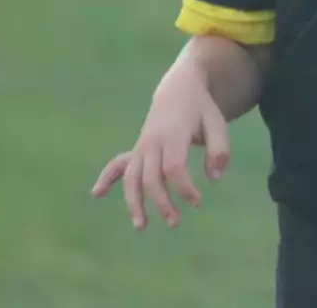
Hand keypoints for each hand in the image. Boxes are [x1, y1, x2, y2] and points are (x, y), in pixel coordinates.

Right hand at [95, 65, 229, 229]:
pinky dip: (107, 178)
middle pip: (150, 178)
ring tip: (141, 227)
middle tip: (175, 222)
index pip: (173, 168)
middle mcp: (152, 142)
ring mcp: (141, 147)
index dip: (183, 188)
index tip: (197, 202)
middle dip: (161, 203)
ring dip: (134, 203)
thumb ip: (219, 149)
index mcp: (173, 134)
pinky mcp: (137, 151)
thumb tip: (214, 179)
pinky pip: (118, 165)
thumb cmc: (201, 110)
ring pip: (132, 178)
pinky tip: (97, 193)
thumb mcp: (217, 123)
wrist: (179, 90)